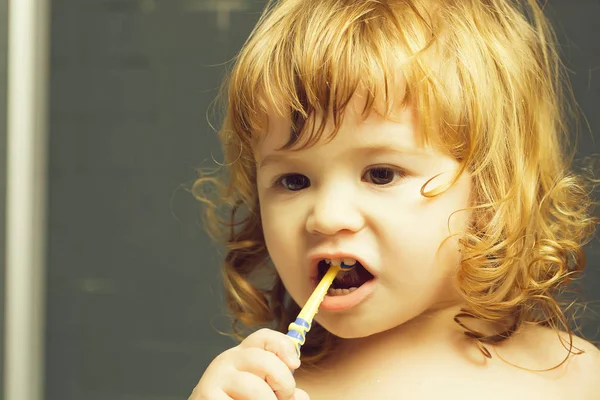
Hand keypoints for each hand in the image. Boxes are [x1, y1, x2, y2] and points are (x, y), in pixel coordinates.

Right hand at [188, 328, 309, 399]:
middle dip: (282, 381)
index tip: (296, 364)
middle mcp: (226, 360)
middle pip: (264, 359)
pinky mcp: (207, 396)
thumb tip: (301, 397)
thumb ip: (279, 389)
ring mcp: (214, 378)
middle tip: (284, 396)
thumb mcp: (260, 391)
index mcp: (241, 354)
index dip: (284, 346)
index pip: (264, 337)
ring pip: (255, 388)